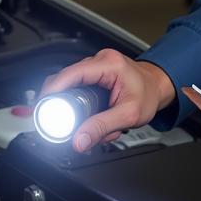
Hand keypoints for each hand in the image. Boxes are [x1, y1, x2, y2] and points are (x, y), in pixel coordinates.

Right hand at [39, 49, 175, 151]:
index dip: (51, 91)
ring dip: (76, 108)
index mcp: (108, 64)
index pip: (69, 74)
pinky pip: (79, 87)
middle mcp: (100, 60)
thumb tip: (78, 140)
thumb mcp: (128, 115)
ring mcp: (97, 65)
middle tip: (67, 124)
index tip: (41, 108)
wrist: (159, 87)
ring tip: (93, 123)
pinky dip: (82, 105)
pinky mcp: (96, 73)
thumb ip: (102, 128)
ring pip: (71, 87)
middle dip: (65, 106)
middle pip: (65, 81)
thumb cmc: (149, 94)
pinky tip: (97, 117)